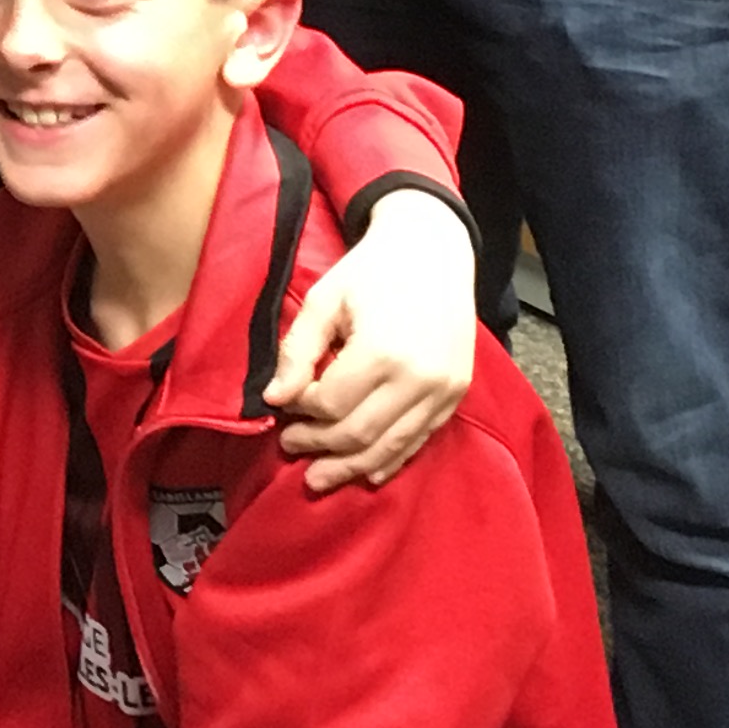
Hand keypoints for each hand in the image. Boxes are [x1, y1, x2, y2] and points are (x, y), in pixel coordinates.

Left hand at [268, 188, 477, 489]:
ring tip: (318, 477)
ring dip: (351, 466)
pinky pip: (420, 440)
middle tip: (289, 445)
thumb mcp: (324, 299)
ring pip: (391, 447)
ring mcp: (443, 391)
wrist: (434, 250)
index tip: (282, 407)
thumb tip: (274, 399)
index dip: (300, 412)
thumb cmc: (371, 271)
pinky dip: (390, 460)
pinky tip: (366, 473)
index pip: (329, 404)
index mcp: (382, 351)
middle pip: (359, 433)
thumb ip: (298, 350)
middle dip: (319, 445)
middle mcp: (419, 378)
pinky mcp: (455, 396)